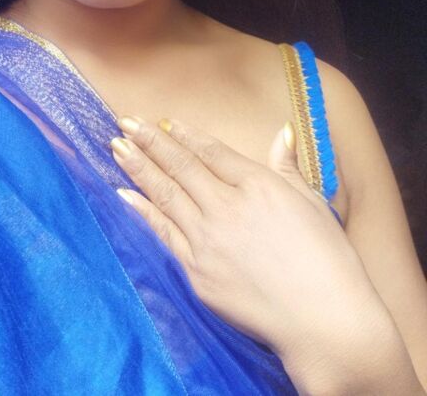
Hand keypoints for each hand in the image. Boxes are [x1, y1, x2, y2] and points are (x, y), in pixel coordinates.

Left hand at [110, 115, 387, 373]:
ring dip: (138, 168)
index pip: (211, 152)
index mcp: (257, 186)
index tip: (164, 121)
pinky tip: (124, 194)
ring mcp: (207, 241)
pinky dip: (142, 211)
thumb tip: (281, 131)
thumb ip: (287, 165)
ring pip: (165, 196)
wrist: (323, 322)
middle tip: (125, 122)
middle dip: (150, 141)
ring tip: (116, 148)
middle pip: (181, 167)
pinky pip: (163, 234)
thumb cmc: (328, 260)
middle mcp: (226, 208)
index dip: (185, 135)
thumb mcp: (312, 202)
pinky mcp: (197, 273)